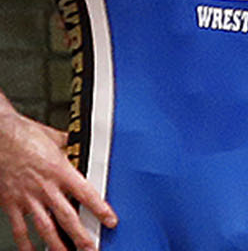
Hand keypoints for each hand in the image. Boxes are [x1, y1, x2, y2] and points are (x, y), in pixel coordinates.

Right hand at [0, 107, 115, 250]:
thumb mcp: (55, 137)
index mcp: (60, 171)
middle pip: (67, 217)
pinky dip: (25, 242)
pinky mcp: (10, 202)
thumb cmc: (24, 135)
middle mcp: (45, 187)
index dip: (100, 210)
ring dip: (57, 244)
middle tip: (91, 247)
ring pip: (45, 227)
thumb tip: (81, 143)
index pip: (87, 195)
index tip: (110, 221)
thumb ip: (70, 145)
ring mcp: (27, 197)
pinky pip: (19, 228)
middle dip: (80, 236)